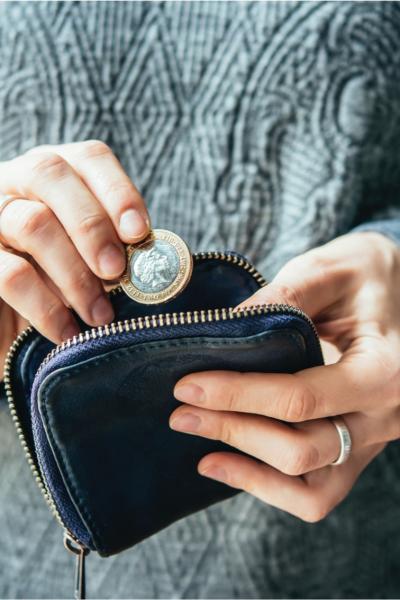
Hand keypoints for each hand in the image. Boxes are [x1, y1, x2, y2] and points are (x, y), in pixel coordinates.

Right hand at [0, 140, 149, 367]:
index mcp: (59, 174)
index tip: (139, 234)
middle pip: (52, 175)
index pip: (89, 159)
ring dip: (75, 274)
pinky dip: (45, 307)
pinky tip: (68, 331)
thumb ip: (118, 248)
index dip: (118, 192)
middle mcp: (19, 181)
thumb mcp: (93, 257)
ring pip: (32, 223)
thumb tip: (159, 261)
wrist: (13, 316)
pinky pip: (10, 275)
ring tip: (101, 315)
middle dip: (93, 226)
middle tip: (117, 271)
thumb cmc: (63, 280)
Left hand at [170, 233, 399, 521]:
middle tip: (181, 411)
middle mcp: (384, 418)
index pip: (301, 398)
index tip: (187, 385)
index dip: (238, 394)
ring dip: (247, 468)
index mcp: (383, 371)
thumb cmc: (369, 275)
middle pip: (301, 449)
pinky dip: (269, 486)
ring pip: (310, 486)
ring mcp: (372, 440)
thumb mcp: (331, 269)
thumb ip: (285, 295)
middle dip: (233, 430)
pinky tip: (225, 463)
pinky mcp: (357, 448)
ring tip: (198, 440)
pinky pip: (317, 492)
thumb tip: (225, 329)